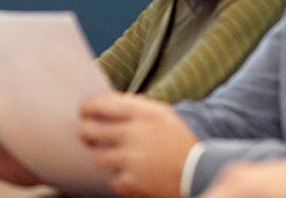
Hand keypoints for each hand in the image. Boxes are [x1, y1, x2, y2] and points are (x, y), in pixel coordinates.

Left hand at [79, 92, 193, 197]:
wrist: (201, 175)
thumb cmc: (179, 142)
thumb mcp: (162, 115)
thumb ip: (133, 107)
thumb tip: (102, 103)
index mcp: (143, 113)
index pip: (98, 104)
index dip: (86, 108)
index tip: (84, 113)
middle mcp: (135, 134)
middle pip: (89, 130)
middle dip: (88, 134)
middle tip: (91, 137)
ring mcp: (132, 159)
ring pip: (98, 157)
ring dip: (107, 159)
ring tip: (122, 159)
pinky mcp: (132, 183)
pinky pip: (112, 180)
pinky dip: (121, 180)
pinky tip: (134, 176)